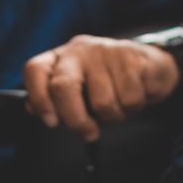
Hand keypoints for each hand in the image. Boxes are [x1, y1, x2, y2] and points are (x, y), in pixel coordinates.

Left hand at [22, 35, 180, 141]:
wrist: (151, 67)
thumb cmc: (111, 85)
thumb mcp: (82, 94)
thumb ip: (57, 101)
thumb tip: (31, 108)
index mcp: (61, 58)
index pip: (34, 70)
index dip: (38, 98)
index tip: (51, 123)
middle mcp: (78, 49)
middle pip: (63, 86)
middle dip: (76, 120)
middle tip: (90, 134)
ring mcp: (103, 49)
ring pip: (102, 101)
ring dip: (115, 116)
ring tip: (120, 106)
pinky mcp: (129, 54)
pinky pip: (128, 98)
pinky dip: (133, 107)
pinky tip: (135, 95)